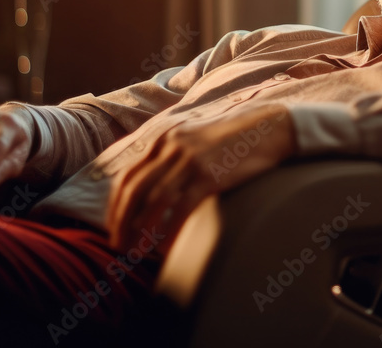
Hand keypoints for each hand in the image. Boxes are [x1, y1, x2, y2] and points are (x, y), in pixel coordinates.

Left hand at [107, 104, 295, 251]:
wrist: (268, 128)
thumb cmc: (233, 138)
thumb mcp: (195, 137)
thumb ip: (173, 153)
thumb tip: (156, 181)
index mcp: (164, 140)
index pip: (128, 176)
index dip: (116, 205)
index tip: (114, 226)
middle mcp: (172, 148)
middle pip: (134, 190)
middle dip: (121, 222)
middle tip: (118, 246)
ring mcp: (190, 162)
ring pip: (153, 202)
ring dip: (140, 231)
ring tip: (136, 252)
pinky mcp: (209, 176)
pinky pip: (181, 210)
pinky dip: (169, 232)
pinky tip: (165, 249)